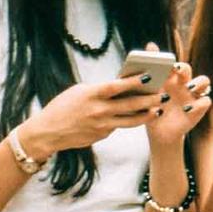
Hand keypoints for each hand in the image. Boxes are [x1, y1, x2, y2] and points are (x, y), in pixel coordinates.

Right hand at [14, 74, 168, 159]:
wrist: (48, 132)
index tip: (148, 76)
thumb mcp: (79, 92)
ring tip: (158, 110)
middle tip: (163, 95)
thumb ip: (100, 90)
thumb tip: (121, 88)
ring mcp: (101, 126)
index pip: (116, 86)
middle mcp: (98, 111)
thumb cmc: (62, 107)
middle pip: (129, 105)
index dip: (133, 81)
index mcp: (91, 95)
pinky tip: (138, 116)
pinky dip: (128, 120)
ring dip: (146, 115)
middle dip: (149, 100)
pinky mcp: (101, 135)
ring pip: (130, 121)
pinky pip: (118, 126)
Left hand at [144, 55, 212, 147]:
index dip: (173, 62)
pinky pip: (206, 101)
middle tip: (176, 71)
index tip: (167, 65)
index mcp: (169, 79)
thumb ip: (146, 74)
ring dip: (199, 82)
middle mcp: (183, 84)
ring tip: (189, 87)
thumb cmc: (152, 109)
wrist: (159, 133)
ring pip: (204, 82)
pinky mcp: (198, 109)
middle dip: (183, 68)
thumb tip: (149, 46)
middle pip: (188, 69)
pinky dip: (199, 103)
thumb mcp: (146, 93)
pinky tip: (187, 108)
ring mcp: (192, 96)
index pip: (174, 64)